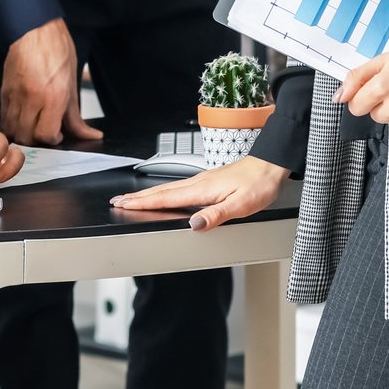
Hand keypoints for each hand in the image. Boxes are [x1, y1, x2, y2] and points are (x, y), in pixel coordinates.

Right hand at [1, 18, 102, 146]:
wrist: (35, 28)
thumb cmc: (56, 49)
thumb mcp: (72, 84)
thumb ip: (76, 115)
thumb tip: (89, 134)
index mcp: (53, 96)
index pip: (46, 134)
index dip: (54, 139)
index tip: (58, 134)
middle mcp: (32, 98)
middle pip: (27, 137)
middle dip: (38, 139)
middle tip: (46, 130)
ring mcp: (15, 94)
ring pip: (12, 130)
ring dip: (23, 133)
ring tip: (33, 124)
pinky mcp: (4, 90)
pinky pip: (4, 116)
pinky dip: (12, 122)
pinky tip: (22, 115)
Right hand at [111, 155, 287, 230]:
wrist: (270, 164)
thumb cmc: (259, 184)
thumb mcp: (242, 204)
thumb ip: (217, 215)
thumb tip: (194, 225)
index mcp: (202, 189)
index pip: (166, 198)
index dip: (143, 203)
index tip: (123, 204)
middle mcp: (198, 182)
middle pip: (161, 191)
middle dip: (137, 197)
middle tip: (117, 201)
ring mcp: (202, 180)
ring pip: (168, 188)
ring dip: (148, 194)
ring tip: (133, 199)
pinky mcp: (207, 180)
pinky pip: (178, 187)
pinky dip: (163, 191)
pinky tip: (164, 194)